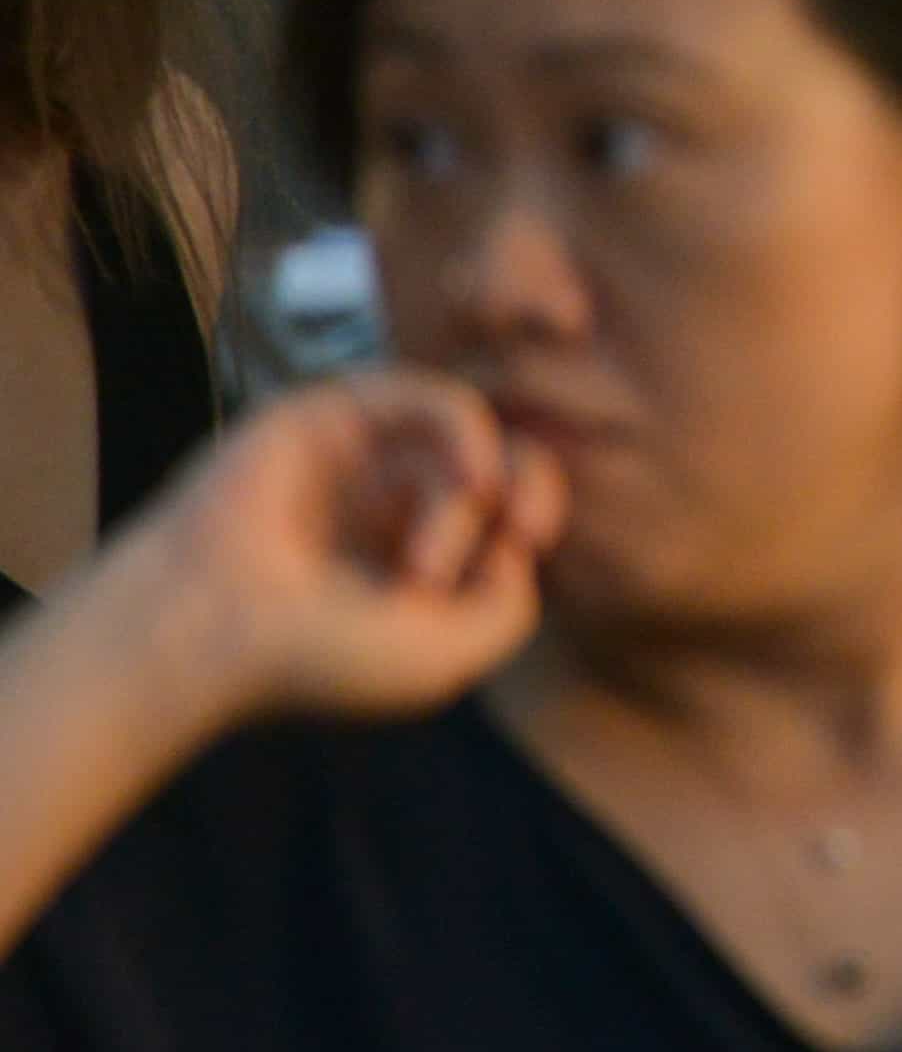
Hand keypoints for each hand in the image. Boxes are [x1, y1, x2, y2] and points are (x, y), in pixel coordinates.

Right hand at [111, 371, 565, 727]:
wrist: (213, 628)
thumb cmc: (321, 655)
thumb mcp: (452, 655)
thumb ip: (511, 604)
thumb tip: (515, 544)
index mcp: (418, 554)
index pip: (510, 507)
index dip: (537, 515)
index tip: (526, 546)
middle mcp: (394, 501)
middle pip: (504, 459)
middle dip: (531, 492)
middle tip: (510, 538)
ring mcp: (364, 456)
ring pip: (469, 437)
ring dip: (472, 498)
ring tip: (422, 565)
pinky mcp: (335, 415)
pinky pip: (434, 396)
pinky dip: (471, 430)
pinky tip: (473, 478)